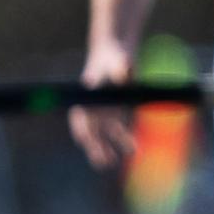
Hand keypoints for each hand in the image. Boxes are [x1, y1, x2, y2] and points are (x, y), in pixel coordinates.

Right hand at [68, 40, 135, 169]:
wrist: (117, 52)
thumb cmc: (113, 56)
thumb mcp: (117, 61)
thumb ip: (120, 69)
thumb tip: (124, 77)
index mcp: (86, 99)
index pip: (81, 120)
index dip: (84, 131)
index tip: (88, 141)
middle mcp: (91, 108)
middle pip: (91, 132)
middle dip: (96, 147)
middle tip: (104, 161)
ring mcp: (102, 111)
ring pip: (104, 134)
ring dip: (110, 146)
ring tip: (117, 159)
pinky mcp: (114, 111)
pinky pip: (117, 130)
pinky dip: (122, 139)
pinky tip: (132, 150)